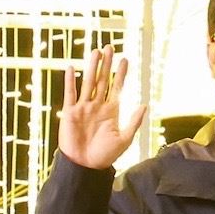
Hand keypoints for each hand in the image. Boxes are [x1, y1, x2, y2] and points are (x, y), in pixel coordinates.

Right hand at [59, 46, 146, 169]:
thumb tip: (144, 105)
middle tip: (109, 47)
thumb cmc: (105, 155)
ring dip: (91, 67)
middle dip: (106, 64)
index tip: (125, 59)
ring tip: (95, 52)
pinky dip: (70, 81)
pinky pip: (70, 94)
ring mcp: (83, 108)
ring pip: (88, 83)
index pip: (117, 87)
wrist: (85, 166)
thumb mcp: (124, 139)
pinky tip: (70, 68)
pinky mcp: (69, 112)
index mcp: (111, 110)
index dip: (121, 74)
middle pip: (103, 80)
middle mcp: (97, 106)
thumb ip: (133, 121)